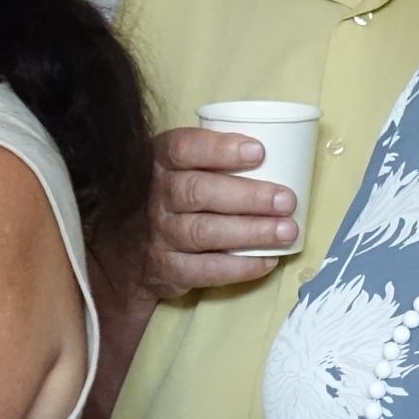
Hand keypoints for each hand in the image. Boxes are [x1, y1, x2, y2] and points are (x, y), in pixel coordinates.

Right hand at [144, 128, 299, 295]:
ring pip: (204, 232)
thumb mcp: (181, 166)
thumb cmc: (174, 194)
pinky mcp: (168, 269)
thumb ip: (213, 157)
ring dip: (250, 232)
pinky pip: (206, 270)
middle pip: (199, 192)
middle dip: (248, 196)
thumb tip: (281, 151)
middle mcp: (156, 197)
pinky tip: (268, 260)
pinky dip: (240, 267)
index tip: (259, 152)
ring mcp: (160, 235)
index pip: (183, 149)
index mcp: (160, 161)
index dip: (220, 149)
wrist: (132, 248)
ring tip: (286, 231)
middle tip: (286, 200)